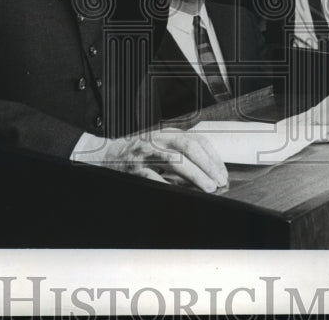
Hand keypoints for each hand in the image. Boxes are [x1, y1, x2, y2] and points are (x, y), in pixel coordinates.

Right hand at [76, 130, 227, 192]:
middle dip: (207, 166)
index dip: (213, 157)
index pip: (197, 140)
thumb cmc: (139, 153)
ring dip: (195, 176)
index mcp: (167, 134)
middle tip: (219, 182)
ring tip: (208, 188)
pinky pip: (155, 177)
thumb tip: (208, 172)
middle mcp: (158, 140)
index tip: (222, 173)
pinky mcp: (135, 169)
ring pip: (176, 161)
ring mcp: (146, 154)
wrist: (107, 155)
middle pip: (189, 148)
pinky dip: (169, 185)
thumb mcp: (161, 147)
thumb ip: (180, 154)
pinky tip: (181, 193)